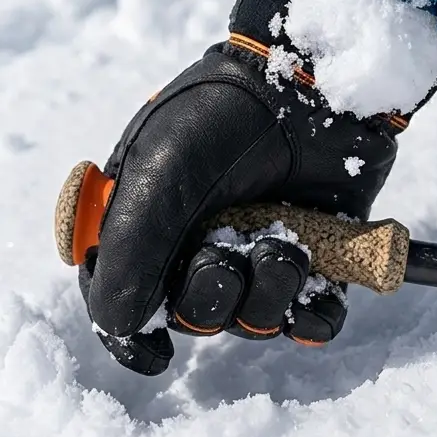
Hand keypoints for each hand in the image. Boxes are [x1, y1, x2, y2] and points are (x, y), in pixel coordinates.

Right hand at [79, 0, 406, 374]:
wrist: (306, 80)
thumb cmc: (218, 117)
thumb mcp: (157, 174)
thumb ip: (129, 251)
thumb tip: (118, 326)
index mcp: (152, 221)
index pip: (128, 296)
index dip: (133, 336)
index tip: (153, 356)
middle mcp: (204, 240)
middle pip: (197, 314)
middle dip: (212, 297)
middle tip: (226, 255)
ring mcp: (261, 244)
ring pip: (257, 317)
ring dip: (269, 293)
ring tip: (285, 244)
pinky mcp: (317, 247)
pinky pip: (314, 314)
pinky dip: (315, 315)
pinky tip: (317, 293)